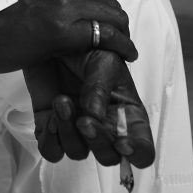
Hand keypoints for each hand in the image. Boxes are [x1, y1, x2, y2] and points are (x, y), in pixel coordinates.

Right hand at [0, 0, 136, 75]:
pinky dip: (122, 46)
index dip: (103, 2)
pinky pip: (107, 36)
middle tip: (115, 37)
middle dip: (114, 17)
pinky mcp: (63, 29)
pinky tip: (127, 55)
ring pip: (113, 15)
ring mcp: (63, 1)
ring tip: (123, 48)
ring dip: (122, 33)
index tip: (104, 18)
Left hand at [25, 51, 154, 169]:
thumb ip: (100, 89)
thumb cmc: (87, 47)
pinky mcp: (51, 126)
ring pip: (77, 152)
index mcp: (126, 114)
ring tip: (62, 101)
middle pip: (108, 156)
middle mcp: (104, 126)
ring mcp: (77, 128)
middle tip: (85, 120)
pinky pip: (51, 150)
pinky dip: (51, 139)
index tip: (122, 143)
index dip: (137, 153)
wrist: (55, 36)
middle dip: (97, 142)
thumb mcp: (103, 61)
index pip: (142, 149)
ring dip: (69, 133)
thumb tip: (95, 117)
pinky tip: (51, 115)